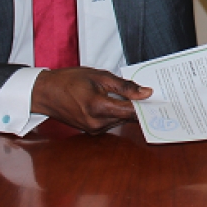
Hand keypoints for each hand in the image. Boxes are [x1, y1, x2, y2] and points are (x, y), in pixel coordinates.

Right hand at [30, 67, 152, 134]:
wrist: (45, 93)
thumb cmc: (69, 80)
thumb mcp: (99, 76)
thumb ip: (124, 86)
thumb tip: (146, 93)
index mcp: (98, 107)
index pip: (130, 111)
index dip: (147, 106)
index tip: (161, 101)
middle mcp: (96, 123)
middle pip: (127, 117)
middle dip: (140, 107)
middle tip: (154, 96)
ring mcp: (93, 129)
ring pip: (120, 120)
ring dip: (128, 110)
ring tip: (138, 96)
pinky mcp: (91, 130)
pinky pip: (111, 122)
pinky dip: (118, 113)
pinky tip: (121, 102)